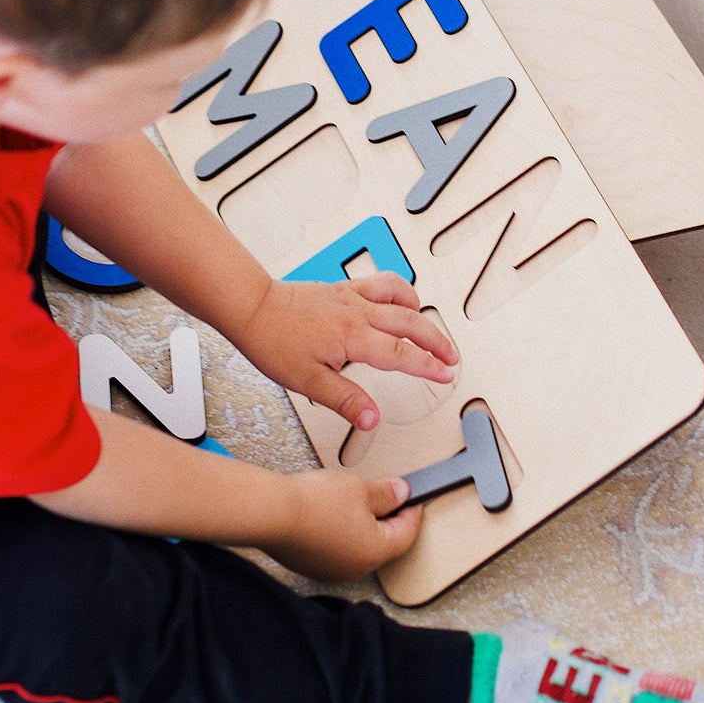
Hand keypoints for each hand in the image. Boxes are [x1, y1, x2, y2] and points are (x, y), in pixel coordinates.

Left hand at [235, 273, 458, 429]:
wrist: (253, 308)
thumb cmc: (274, 341)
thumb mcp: (307, 381)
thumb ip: (344, 400)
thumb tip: (371, 419)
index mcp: (352, 336)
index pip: (401, 353)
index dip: (427, 365)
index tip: (445, 374)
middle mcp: (357, 312)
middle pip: (411, 322)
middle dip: (436, 340)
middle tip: (450, 357)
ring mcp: (351, 296)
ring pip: (400, 297)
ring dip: (421, 312)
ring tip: (431, 329)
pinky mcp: (343, 288)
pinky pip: (381, 283)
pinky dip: (399, 291)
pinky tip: (400, 301)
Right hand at [266, 468, 421, 580]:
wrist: (272, 513)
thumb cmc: (314, 504)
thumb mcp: (360, 488)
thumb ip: (386, 494)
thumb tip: (401, 494)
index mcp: (376, 552)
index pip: (407, 534)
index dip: (413, 512)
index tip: (413, 499)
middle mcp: (356, 568)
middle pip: (383, 544)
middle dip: (387, 519)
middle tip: (386, 496)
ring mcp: (332, 570)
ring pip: (358, 548)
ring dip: (362, 527)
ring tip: (354, 501)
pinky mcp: (311, 566)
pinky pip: (336, 550)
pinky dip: (340, 534)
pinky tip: (332, 514)